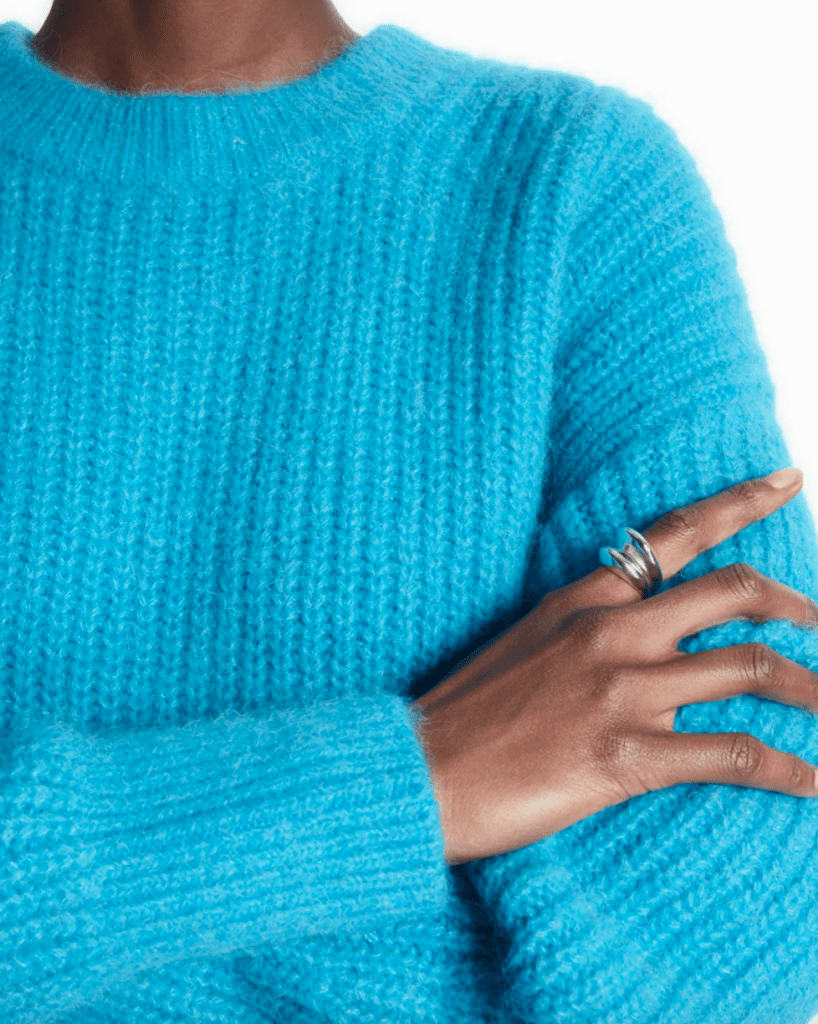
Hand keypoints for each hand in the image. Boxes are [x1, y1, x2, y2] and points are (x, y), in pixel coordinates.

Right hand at [414, 468, 817, 865]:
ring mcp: (621, 691)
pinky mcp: (626, 756)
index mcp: (583, 600)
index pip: (674, 535)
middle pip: (734, 593)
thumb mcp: (523, 644)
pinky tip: (815, 781)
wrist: (420, 769)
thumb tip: (650, 651)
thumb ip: (588, 633)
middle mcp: (612, 633)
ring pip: (750, 669)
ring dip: (813, 688)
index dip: (740, 502)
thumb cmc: (464, 713)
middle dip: (798, 606)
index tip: (788, 479)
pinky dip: (790, 770)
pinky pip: (733, 754)